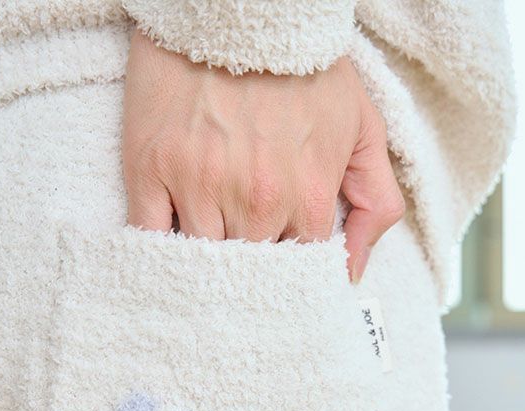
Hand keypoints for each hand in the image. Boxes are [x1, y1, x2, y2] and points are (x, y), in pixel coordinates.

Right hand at [122, 32, 404, 281]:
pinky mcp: (150, 168)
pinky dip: (158, 252)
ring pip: (202, 260)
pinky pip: (149, 237)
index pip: (299, 267)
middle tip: (245, 261)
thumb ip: (375, 202)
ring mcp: (198, 184)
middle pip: (250, 270)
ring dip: (207, 264)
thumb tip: (353, 271)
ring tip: (211, 252)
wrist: (241, 6)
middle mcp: (254, 199)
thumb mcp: (364, 128)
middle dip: (250, 271)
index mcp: (308, 195)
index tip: (282, 266)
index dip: (291, 270)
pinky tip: (170, 249)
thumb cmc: (306, 68)